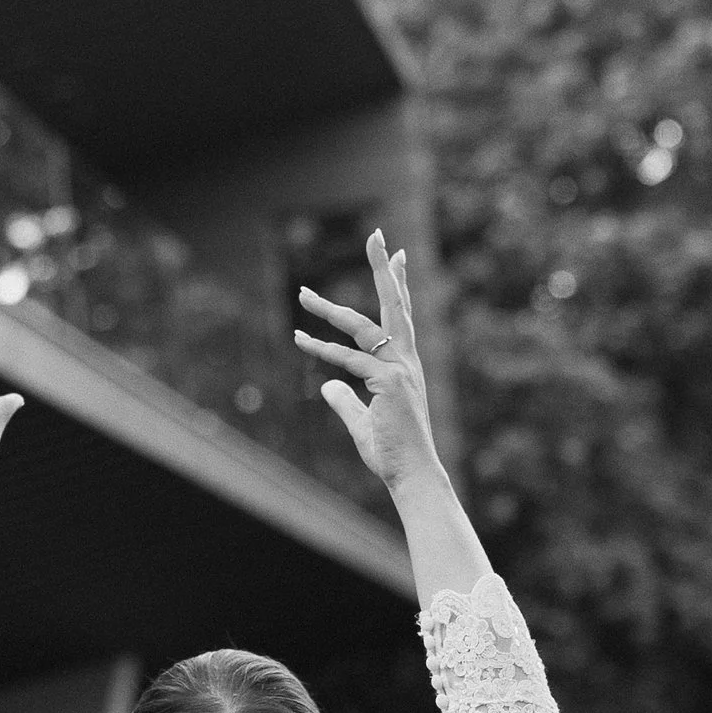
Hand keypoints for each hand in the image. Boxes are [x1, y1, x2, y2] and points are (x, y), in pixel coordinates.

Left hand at [293, 232, 441, 490]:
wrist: (412, 477)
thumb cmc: (394, 454)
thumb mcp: (363, 422)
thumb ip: (345, 402)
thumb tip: (327, 386)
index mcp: (405, 366)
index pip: (402, 315)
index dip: (398, 283)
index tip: (397, 254)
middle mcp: (406, 361)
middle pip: (395, 304)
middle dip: (384, 268)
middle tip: (377, 235)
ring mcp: (399, 370)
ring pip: (364, 326)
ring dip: (329, 308)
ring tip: (303, 293)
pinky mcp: (388, 384)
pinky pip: (349, 360)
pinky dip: (322, 349)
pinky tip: (299, 340)